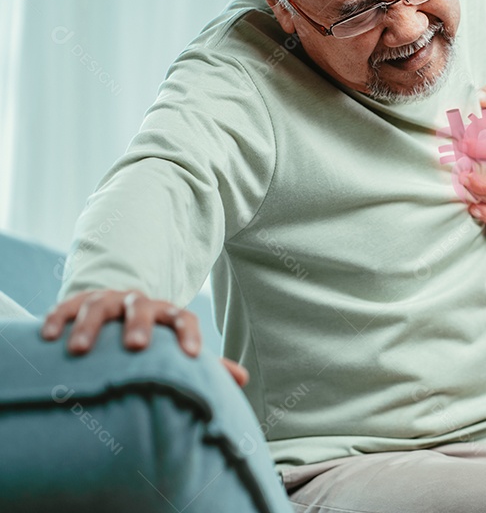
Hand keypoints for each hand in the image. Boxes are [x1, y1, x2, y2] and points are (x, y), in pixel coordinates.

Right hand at [40, 290, 248, 386]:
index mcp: (167, 314)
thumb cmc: (155, 340)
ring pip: (100, 306)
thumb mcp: (176, 348)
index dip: (190, 334)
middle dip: (139, 325)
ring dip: (91, 326)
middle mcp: (139, 303)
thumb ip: (208, 365)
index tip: (192, 355)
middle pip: (142, 307)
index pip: (184, 317)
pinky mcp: (79, 302)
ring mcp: (108, 300)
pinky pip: (67, 306)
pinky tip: (48, 336)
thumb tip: (243, 379)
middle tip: (135, 346)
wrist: (121, 314)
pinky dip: (58, 318)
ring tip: (80, 350)